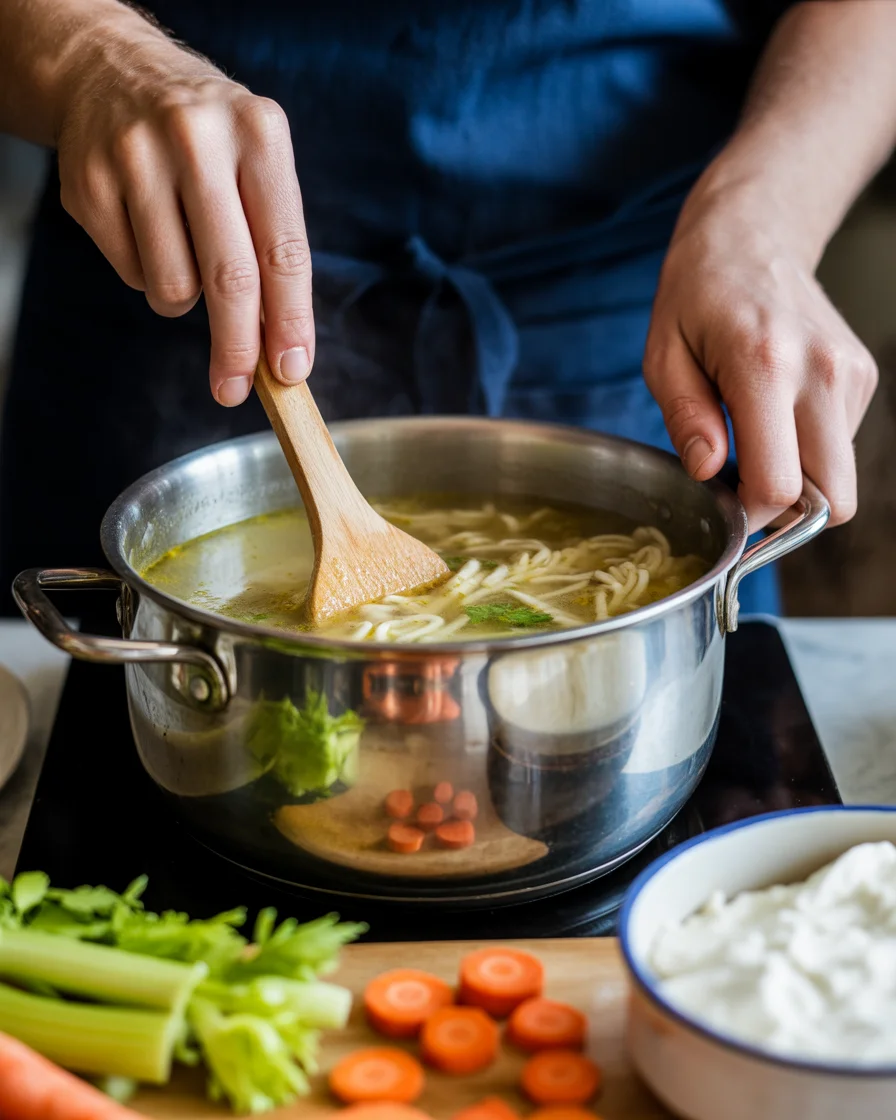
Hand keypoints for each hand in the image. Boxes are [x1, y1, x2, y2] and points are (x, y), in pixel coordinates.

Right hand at [56, 34, 312, 405]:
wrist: (113, 72)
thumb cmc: (209, 141)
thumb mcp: (258, 166)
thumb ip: (276, 248)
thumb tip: (283, 349)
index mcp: (259, 134)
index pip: (284, 251)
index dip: (291, 322)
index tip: (291, 371)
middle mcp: (199, 138)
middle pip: (229, 278)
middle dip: (237, 347)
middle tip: (235, 387)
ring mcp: (136, 157)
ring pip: (174, 286)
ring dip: (185, 300)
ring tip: (185, 255)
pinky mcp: (89, 182)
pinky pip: (132, 274)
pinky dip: (145, 274)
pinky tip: (146, 230)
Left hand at [643, 183, 876, 529]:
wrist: (755, 231)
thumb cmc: (697, 293)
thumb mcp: (663, 354)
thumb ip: (684, 420)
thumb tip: (708, 475)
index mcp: (764, 366)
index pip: (779, 484)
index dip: (750, 516)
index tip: (722, 506)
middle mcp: (822, 372)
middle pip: (832, 498)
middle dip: (787, 517)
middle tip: (744, 495)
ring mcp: (852, 375)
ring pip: (840, 479)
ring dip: (797, 482)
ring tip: (753, 442)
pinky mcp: (864, 377)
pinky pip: (842, 448)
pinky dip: (808, 453)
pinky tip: (776, 418)